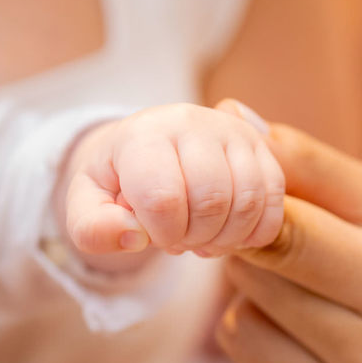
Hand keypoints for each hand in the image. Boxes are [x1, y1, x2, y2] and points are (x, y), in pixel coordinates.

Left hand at [64, 102, 284, 257]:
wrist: (147, 146)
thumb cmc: (117, 181)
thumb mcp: (87, 205)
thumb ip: (94, 229)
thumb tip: (133, 238)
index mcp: (144, 135)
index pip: (164, 199)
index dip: (161, 233)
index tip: (153, 234)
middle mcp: (192, 122)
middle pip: (211, 202)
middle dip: (194, 238)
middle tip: (179, 240)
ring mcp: (232, 131)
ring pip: (248, 202)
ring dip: (226, 238)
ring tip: (202, 239)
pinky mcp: (261, 146)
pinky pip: (274, 201)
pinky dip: (255, 232)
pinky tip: (229, 235)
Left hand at [216, 122, 361, 362]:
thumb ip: (304, 161)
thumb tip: (231, 118)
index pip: (285, 238)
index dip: (246, 217)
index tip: (232, 210)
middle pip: (255, 287)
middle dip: (255, 263)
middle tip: (290, 260)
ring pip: (238, 340)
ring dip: (252, 315)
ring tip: (301, 309)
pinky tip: (303, 357)